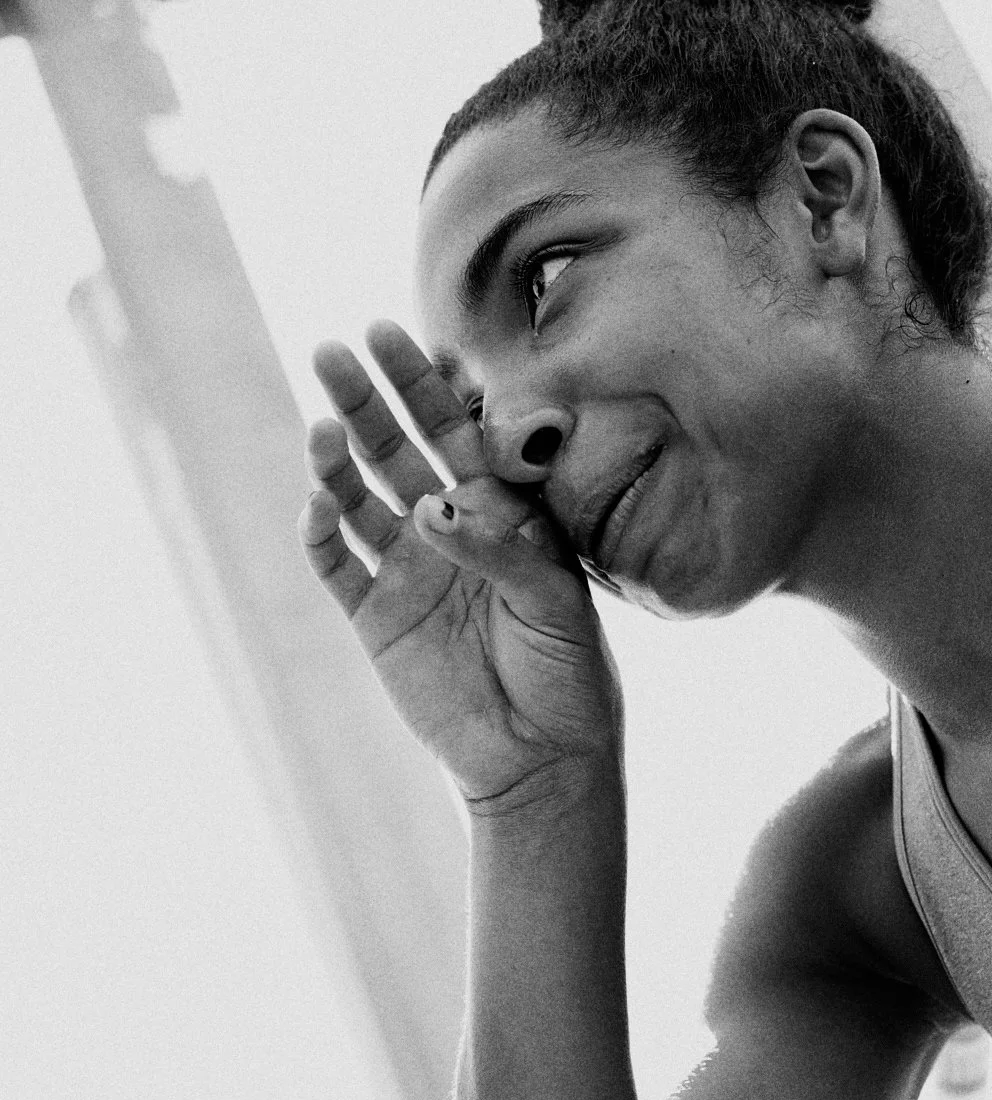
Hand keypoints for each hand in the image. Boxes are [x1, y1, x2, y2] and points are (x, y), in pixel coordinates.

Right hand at [299, 320, 622, 811]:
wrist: (540, 756)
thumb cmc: (568, 672)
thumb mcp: (554, 601)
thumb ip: (498, 548)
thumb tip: (431, 507)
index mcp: (502, 511)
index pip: (462, 432)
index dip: (435, 388)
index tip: (414, 343)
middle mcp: (449, 528)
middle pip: (399, 447)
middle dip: (370, 398)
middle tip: (337, 348)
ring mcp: (407, 568)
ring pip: (360, 495)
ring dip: (336, 457)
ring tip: (321, 425)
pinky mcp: (375, 615)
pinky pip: (335, 564)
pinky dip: (319, 531)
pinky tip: (316, 502)